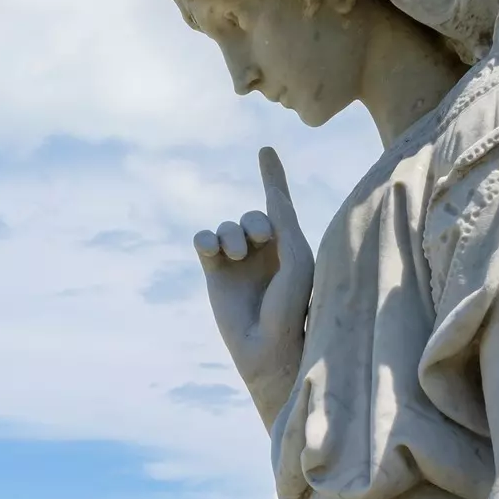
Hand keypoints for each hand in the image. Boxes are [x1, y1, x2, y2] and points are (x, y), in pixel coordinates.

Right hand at [194, 146, 313, 426]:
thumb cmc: (293, 303)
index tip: (265, 151)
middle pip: (250, 215)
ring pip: (226, 227)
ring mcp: (237, 263)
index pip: (278, 203)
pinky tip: (212, 250)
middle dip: (254, 222)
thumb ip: (282, 218)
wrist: (269, 347)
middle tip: (261, 241)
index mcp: (289, 246)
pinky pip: (203, 239)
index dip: (272, 176)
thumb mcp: (295, 254)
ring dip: (231, 235)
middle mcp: (263, 252)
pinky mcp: (213, 272)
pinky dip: (206, 239)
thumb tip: (273, 191)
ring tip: (237, 255)